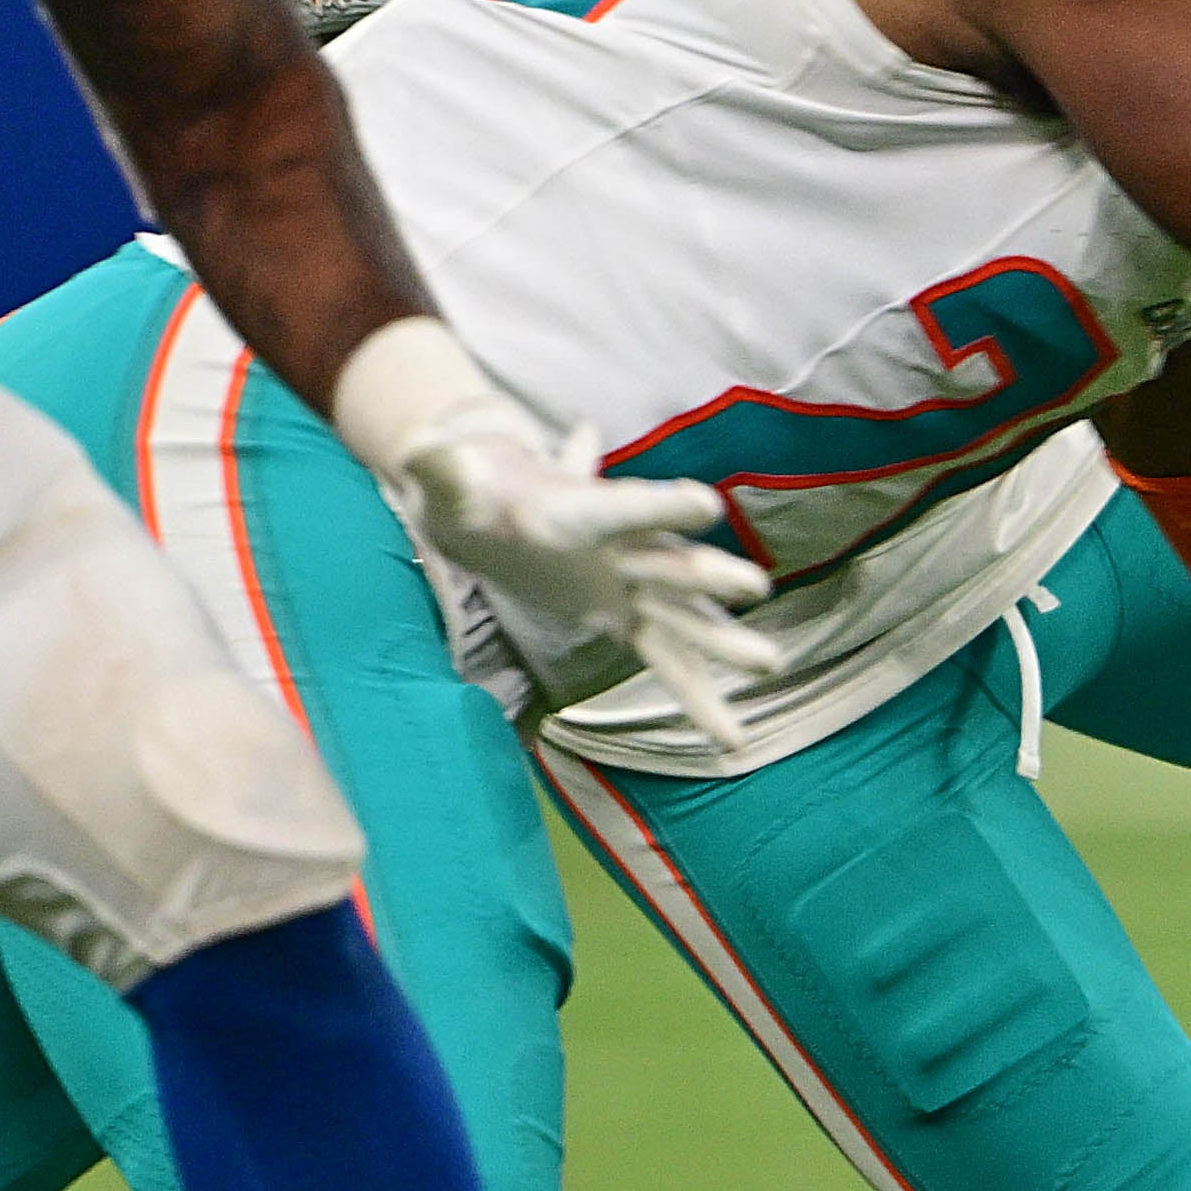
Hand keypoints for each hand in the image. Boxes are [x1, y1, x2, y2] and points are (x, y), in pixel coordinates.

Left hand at [335, 323, 774, 750]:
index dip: (660, 507)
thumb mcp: (448, 477)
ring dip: (723, 644)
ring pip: (683, 618)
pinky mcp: (622, 615)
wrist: (488, 498)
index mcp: (576, 508)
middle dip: (708, 578)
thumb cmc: (470, 486)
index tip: (706, 505)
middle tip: (752, 586)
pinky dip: (699, 694)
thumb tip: (420, 452)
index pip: (620, 507)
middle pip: (667, 564)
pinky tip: (732, 738)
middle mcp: (616, 545)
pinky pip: (668, 660)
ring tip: (770, 666)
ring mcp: (627, 583)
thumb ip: (441, 469)